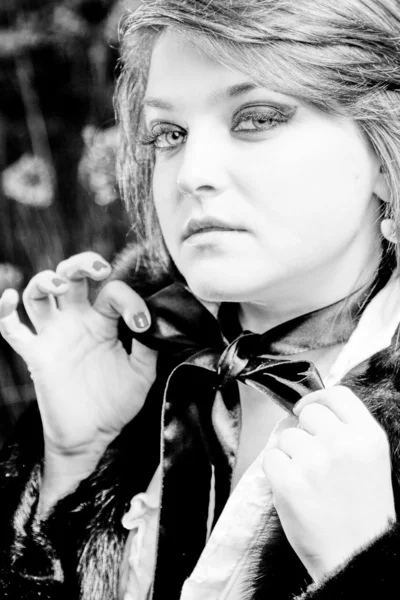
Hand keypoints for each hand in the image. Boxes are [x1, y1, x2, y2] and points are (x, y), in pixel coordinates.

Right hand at [0, 252, 156, 458]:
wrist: (93, 436)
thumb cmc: (116, 403)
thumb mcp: (141, 372)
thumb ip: (147, 346)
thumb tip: (152, 320)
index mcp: (103, 322)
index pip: (111, 292)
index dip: (129, 301)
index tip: (141, 324)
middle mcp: (76, 322)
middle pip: (70, 276)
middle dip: (81, 263)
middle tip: (99, 269)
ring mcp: (54, 336)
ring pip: (39, 294)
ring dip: (46, 281)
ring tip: (62, 287)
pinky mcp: (36, 355)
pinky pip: (11, 330)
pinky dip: (4, 312)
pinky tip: (9, 298)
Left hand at [263, 386, 394, 581]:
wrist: (358, 559)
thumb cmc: (362, 513)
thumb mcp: (371, 462)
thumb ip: (347, 432)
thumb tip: (309, 410)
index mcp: (368, 436)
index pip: (338, 395)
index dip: (318, 398)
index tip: (307, 409)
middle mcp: (342, 442)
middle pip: (308, 412)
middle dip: (305, 432)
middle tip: (313, 460)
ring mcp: (313, 460)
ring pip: (286, 436)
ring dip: (290, 454)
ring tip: (308, 482)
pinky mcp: (288, 480)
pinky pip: (270, 458)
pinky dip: (276, 473)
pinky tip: (294, 490)